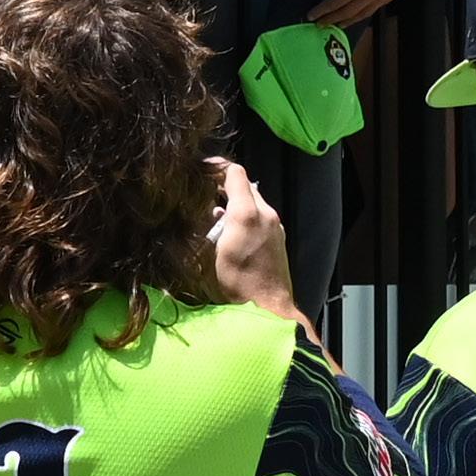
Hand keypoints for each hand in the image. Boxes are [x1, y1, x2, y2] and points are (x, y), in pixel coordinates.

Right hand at [206, 158, 297, 321]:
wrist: (268, 309)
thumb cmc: (236, 286)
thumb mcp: (207, 257)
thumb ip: (201, 229)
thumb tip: (197, 212)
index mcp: (247, 214)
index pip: (235, 172)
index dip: (215, 166)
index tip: (199, 170)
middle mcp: (266, 214)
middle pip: (244, 184)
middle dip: (221, 184)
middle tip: (199, 189)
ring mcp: (275, 226)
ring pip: (252, 201)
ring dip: (231, 201)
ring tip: (208, 211)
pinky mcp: (278, 238)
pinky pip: (259, 216)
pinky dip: (242, 215)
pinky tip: (225, 230)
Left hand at [309, 0, 408, 27]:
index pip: (336, 3)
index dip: (323, 10)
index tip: (312, 16)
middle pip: (349, 13)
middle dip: (333, 19)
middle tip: (321, 24)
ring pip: (364, 14)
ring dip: (350, 20)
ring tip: (339, 24)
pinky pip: (376, 7)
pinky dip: (365, 12)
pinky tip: (358, 13)